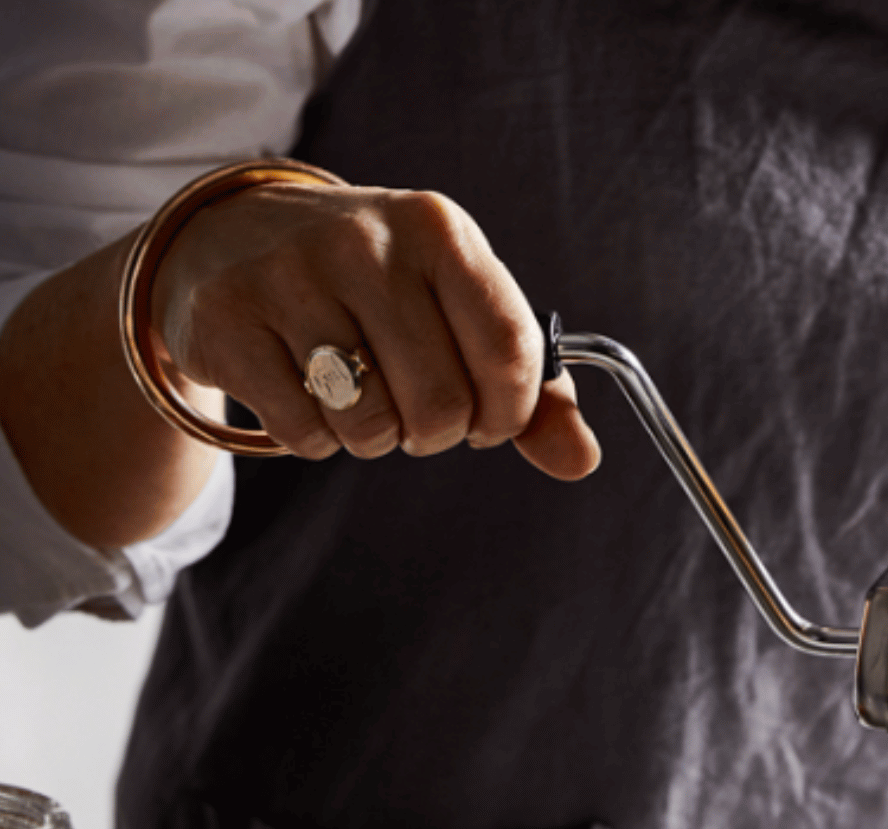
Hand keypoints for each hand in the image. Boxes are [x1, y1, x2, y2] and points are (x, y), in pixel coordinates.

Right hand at [149, 182, 598, 477]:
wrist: (236, 235)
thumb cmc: (376, 285)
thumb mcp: (457, 307)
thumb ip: (530, 388)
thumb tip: (581, 461)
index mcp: (439, 231)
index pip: (509, 348)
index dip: (510, 412)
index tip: (492, 423)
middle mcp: (365, 242)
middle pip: (442, 401)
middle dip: (438, 432)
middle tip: (418, 413)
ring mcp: (289, 276)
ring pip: (370, 422)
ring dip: (377, 438)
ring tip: (364, 402)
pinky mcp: (228, 320)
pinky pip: (305, 432)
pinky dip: (320, 439)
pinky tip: (311, 398)